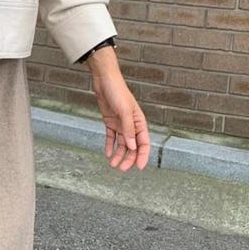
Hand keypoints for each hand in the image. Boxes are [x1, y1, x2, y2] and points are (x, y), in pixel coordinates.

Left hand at [87, 48, 150, 170]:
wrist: (104, 80)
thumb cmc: (117, 92)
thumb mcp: (124, 111)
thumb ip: (128, 129)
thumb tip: (133, 147)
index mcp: (139, 122)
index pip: (144, 143)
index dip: (142, 156)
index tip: (139, 167)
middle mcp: (131, 125)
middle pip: (132, 146)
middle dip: (128, 158)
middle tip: (121, 169)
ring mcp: (121, 124)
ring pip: (122, 144)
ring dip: (118, 154)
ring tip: (113, 164)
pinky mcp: (110, 122)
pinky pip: (111, 137)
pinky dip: (110, 146)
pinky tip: (108, 154)